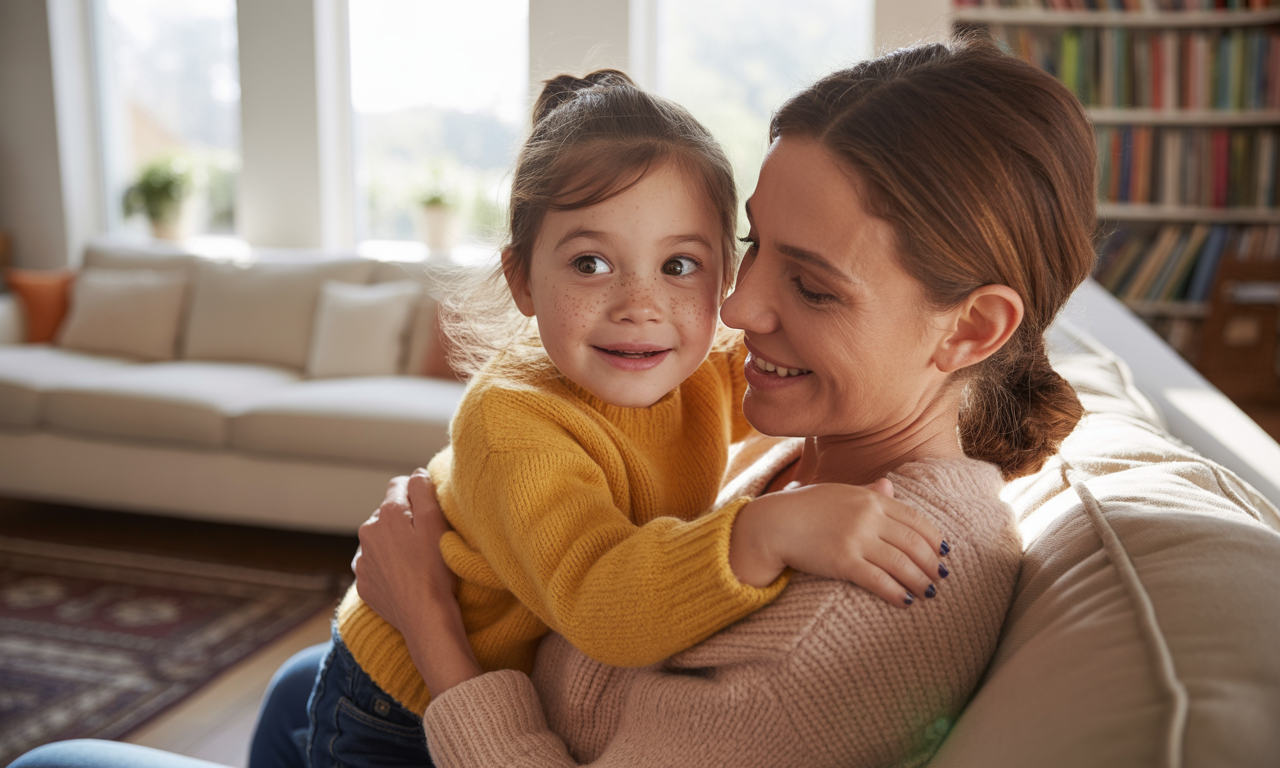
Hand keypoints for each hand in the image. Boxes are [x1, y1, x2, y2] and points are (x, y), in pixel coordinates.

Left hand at [353, 469, 480, 697]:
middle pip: (388, 514)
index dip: (418, 493)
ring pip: (380, 539)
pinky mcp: (364, 583)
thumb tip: (415, 473)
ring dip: (395, 543)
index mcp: (386, 514)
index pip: (399, 485)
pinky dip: (388, 566)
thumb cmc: (436, 569)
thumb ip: (423, 490)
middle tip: (427, 538)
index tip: (431, 510)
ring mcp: (363, 560)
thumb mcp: (436, 522)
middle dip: (405, 520)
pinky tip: (406, 577)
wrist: (425, 617)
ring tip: (417, 560)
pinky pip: (376, 565)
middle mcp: (367, 533)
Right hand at [729, 480, 946, 607]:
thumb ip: (867, 492)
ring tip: (929, 592)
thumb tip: (890, 486)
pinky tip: (907, 601)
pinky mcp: (843, 561)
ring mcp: (856, 539)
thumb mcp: (839, 493)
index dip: (935, 538)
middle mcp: (868, 517)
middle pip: (914, 543)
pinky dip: (897, 592)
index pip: (916, 519)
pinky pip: (879, 580)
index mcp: (870, 499)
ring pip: (902, 564)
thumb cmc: (805, 509)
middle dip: (932, 563)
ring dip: (921, 581)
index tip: (944, 552)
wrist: (772, 524)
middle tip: (941, 577)